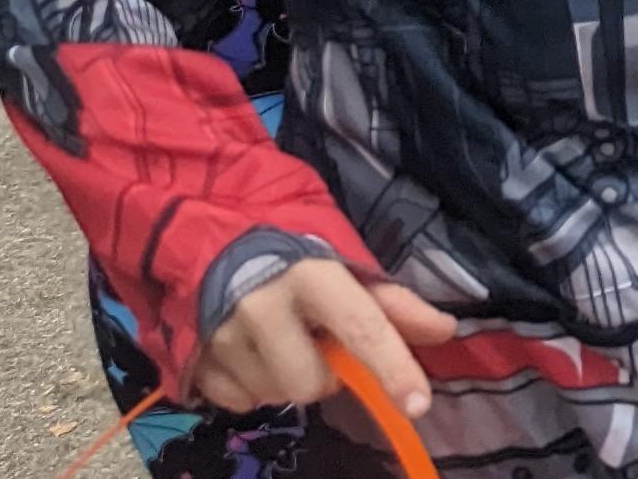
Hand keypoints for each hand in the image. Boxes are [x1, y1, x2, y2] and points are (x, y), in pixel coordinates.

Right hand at [190, 259, 453, 419]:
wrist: (204, 234)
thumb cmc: (289, 248)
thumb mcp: (341, 262)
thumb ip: (390, 300)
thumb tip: (444, 329)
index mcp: (310, 274)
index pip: (361, 328)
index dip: (393, 367)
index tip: (417, 403)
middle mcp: (261, 306)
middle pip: (312, 384)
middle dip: (324, 374)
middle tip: (316, 343)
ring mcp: (220, 337)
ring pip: (275, 396)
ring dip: (286, 378)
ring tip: (279, 341)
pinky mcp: (194, 360)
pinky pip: (239, 402)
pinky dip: (252, 387)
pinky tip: (249, 353)